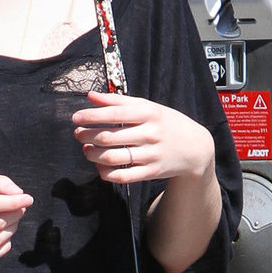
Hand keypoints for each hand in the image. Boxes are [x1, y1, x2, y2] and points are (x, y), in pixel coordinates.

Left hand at [72, 91, 215, 187]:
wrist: (195, 148)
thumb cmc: (166, 123)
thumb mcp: (148, 107)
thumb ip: (118, 101)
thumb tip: (90, 96)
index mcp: (148, 113)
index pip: (114, 113)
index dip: (91, 116)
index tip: (76, 117)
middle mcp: (149, 134)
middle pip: (109, 137)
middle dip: (87, 136)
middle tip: (78, 134)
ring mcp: (150, 154)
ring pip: (112, 158)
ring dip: (92, 155)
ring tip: (86, 150)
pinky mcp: (150, 172)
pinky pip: (122, 176)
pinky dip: (105, 173)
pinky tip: (99, 166)